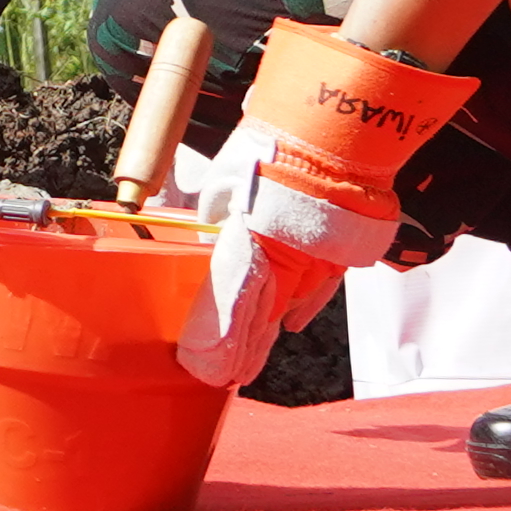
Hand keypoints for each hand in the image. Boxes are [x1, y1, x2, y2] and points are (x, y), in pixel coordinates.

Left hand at [181, 21, 475, 387]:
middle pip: (260, 315)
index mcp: (254, 248)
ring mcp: (317, 260)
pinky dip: (303, 306)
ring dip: (267, 333)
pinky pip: (319, 288)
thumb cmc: (270, 151)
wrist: (334, 134)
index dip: (222, 339)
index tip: (206, 367)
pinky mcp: (338, 251)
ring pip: (289, 306)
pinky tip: (289, 324)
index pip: (234, 305)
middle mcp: (288, 263)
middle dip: (242, 347)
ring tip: (250, 361)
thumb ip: (200, 213)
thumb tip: (172, 223)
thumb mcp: (219, 182)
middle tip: (226, 376)